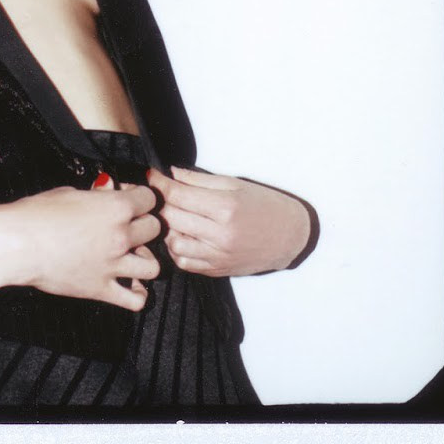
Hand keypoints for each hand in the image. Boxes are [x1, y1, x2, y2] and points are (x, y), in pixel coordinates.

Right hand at [0, 184, 161, 310]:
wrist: (17, 243)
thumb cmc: (36, 214)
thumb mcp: (69, 192)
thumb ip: (96, 195)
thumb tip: (106, 193)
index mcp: (115, 207)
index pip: (148, 198)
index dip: (138, 195)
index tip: (127, 197)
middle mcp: (121, 236)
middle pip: (154, 229)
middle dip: (143, 224)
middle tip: (128, 225)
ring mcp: (113, 265)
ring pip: (153, 266)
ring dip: (144, 258)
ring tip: (131, 255)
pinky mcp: (100, 289)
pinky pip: (135, 299)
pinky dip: (137, 294)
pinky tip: (129, 285)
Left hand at [146, 167, 313, 276]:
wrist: (291, 236)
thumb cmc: (265, 206)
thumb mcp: (235, 184)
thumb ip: (199, 180)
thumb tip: (171, 172)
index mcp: (226, 208)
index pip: (178, 195)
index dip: (159, 183)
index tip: (152, 175)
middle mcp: (220, 235)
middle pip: (171, 218)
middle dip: (160, 203)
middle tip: (158, 193)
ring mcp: (218, 256)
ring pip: (173, 243)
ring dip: (166, 228)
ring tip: (173, 216)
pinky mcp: (217, 270)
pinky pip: (183, 262)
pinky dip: (176, 248)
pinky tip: (183, 235)